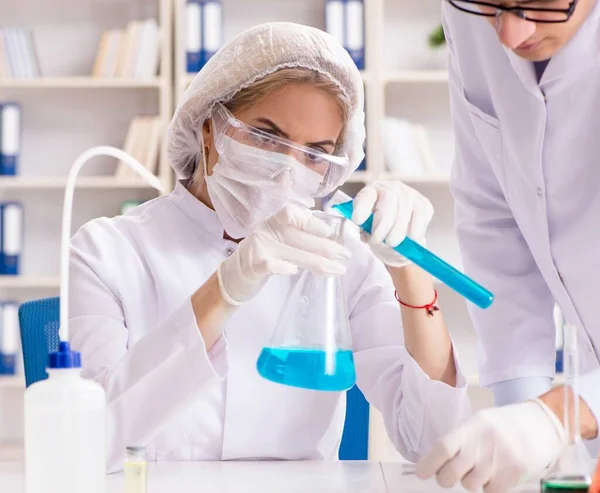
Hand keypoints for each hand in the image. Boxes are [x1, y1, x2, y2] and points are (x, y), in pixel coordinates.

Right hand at [218, 204, 350, 304]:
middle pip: (298, 237)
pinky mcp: (252, 266)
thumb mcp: (279, 240)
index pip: (291, 213)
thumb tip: (331, 239)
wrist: (236, 276)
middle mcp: (265, 231)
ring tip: (337, 270)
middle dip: (325, 247)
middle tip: (345, 256)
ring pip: (291, 253)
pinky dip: (282, 267)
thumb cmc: (264, 256)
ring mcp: (258, 248)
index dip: (311, 221)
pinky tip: (294, 271)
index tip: (330, 233)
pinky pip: (269, 264)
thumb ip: (298, 236)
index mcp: (274, 222)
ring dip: (317, 262)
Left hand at [351, 180, 432, 267]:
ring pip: (406, 206)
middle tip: (379, 240)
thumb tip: (370, 236)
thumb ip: (367, 232)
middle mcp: (389, 188)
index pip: (366, 196)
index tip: (357, 220)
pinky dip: (416, 227)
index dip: (362, 207)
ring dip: (399, 228)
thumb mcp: (368, 234)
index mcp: (370, 193)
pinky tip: (411, 237)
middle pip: (389, 200)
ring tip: (392, 243)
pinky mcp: (423, 203)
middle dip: (384, 223)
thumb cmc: (379, 234)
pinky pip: (421, 213)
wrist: (398, 239)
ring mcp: (408, 193)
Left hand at [416, 399, 564, 492]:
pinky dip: (488, 486)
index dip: (429, 463)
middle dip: (445, 478)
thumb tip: (436, 460)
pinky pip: (490, 490)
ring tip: (480, 468)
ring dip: (470, 481)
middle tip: (448, 475)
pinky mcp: (515, 474)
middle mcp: (484, 443)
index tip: (422, 472)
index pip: (444, 447)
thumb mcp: (480, 421)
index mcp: (472, 426)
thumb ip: (461, 439)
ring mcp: (500, 460)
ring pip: (470, 484)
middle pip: (452, 472)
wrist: (542, 423)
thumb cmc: (505, 423)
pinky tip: (495, 473)